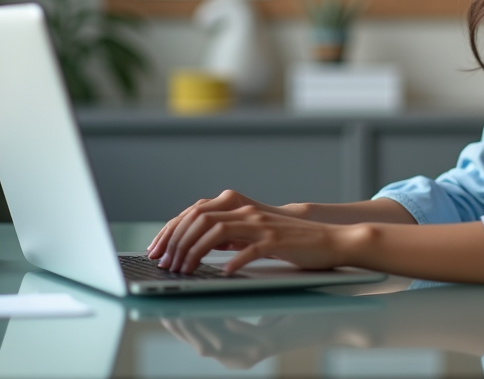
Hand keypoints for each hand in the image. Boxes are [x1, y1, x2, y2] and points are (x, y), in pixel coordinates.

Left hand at [156, 205, 361, 274]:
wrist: (326, 239)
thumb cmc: (287, 240)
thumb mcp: (252, 233)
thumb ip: (228, 234)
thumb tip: (198, 242)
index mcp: (239, 209)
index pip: (194, 213)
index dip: (171, 230)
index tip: (156, 250)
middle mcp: (247, 213)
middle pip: (201, 220)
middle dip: (177, 243)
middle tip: (165, 264)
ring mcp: (261, 225)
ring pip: (218, 232)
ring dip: (195, 252)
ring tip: (185, 270)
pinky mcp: (276, 240)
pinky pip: (250, 250)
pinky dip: (233, 262)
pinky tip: (223, 274)